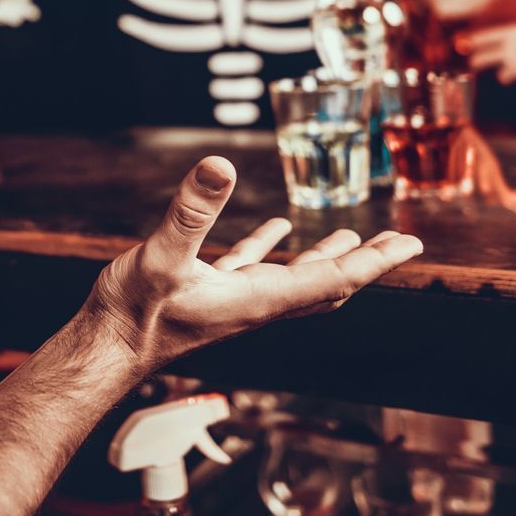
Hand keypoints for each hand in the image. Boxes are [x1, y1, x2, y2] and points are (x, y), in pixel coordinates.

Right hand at [84, 156, 421, 371]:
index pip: (332, 280)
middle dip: (365, 262)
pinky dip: (271, 248)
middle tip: (401, 242)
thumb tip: (220, 165)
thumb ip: (192, 213)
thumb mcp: (161, 257)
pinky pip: (253, 269)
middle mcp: (255, 304)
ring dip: (327, 259)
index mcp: (257, 300)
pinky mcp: (208, 293)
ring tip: (351, 238)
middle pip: (327, 284)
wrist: (104, 349)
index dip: (374, 260)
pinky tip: (274, 228)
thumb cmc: (133, 315)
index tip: (411, 244)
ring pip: (295, 280)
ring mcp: (234, 301)